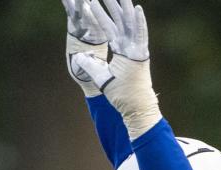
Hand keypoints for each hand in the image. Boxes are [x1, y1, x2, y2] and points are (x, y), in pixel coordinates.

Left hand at [70, 0, 161, 137]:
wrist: (135, 107)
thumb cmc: (121, 95)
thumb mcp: (100, 77)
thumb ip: (90, 65)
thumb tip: (79, 57)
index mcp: (121, 49)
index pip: (108, 27)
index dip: (99, 15)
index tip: (91, 1)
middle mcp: (129, 46)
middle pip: (119, 21)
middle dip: (111, 4)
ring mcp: (136, 49)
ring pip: (129, 24)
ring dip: (123, 8)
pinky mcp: (142, 55)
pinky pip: (140, 36)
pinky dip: (139, 23)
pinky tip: (137, 9)